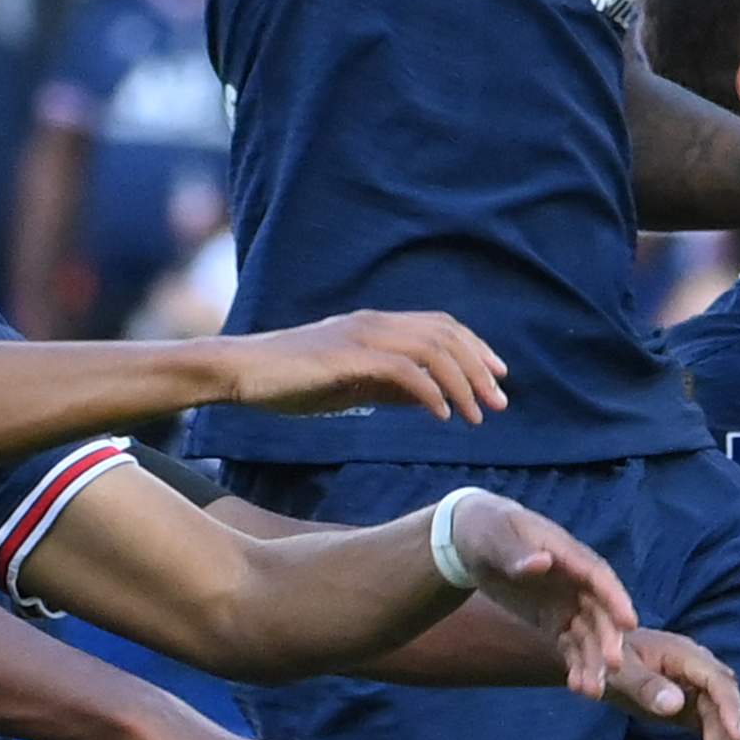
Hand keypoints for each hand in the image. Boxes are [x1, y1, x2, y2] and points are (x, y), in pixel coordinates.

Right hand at [228, 308, 508, 419]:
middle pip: (445, 335)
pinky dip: (429, 391)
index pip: (440, 327)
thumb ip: (389, 388)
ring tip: (478, 416)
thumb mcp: (350, 385)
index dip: (475, 349)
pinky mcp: (346, 356)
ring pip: (431, 350)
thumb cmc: (290, 380)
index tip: (498, 378)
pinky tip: (442, 416)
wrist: (240, 372)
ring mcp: (360, 336)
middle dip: (479, 368)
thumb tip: (430, 400)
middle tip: (500, 402)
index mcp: (376, 326)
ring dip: (461, 383)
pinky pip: (402, 370)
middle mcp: (373, 324)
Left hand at [436, 488, 640, 704]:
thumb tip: (542, 562)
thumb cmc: (488, 530)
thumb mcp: (496, 537)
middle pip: (600, 611)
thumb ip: (517, 553)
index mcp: (568, 555)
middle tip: (612, 667)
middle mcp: (576, 581)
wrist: (474, 541)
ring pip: (589, 635)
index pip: (599, 577)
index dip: (616, 599)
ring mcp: (568, 603)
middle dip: (608, 639)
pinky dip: (576, 665)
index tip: (630, 624)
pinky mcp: (555, 621)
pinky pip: (571, 646)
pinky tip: (578, 688)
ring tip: (592, 691)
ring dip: (594, 661)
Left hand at [606, 623, 739, 739]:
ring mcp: (701, 697)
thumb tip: (676, 704)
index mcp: (686, 656)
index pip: (718, 682)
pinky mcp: (696, 714)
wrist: (602, 657)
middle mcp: (702, 677)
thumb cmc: (609, 657)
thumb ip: (644, 685)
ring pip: (722, 734)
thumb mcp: (619, 670)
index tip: (738, 738)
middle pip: (723, 716)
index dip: (730, 709)